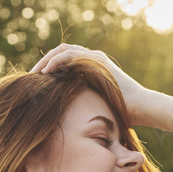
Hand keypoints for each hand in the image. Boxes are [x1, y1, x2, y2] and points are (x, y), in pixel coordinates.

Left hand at [29, 43, 150, 125]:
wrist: (141, 107)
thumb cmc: (123, 112)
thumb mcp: (97, 106)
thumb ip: (84, 103)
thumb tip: (69, 121)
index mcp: (92, 68)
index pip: (65, 61)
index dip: (50, 68)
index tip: (37, 82)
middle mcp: (93, 59)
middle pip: (61, 52)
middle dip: (44, 62)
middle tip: (31, 76)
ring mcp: (95, 58)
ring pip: (63, 50)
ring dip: (46, 60)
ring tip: (34, 73)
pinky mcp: (96, 60)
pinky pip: (70, 55)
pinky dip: (56, 61)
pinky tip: (46, 72)